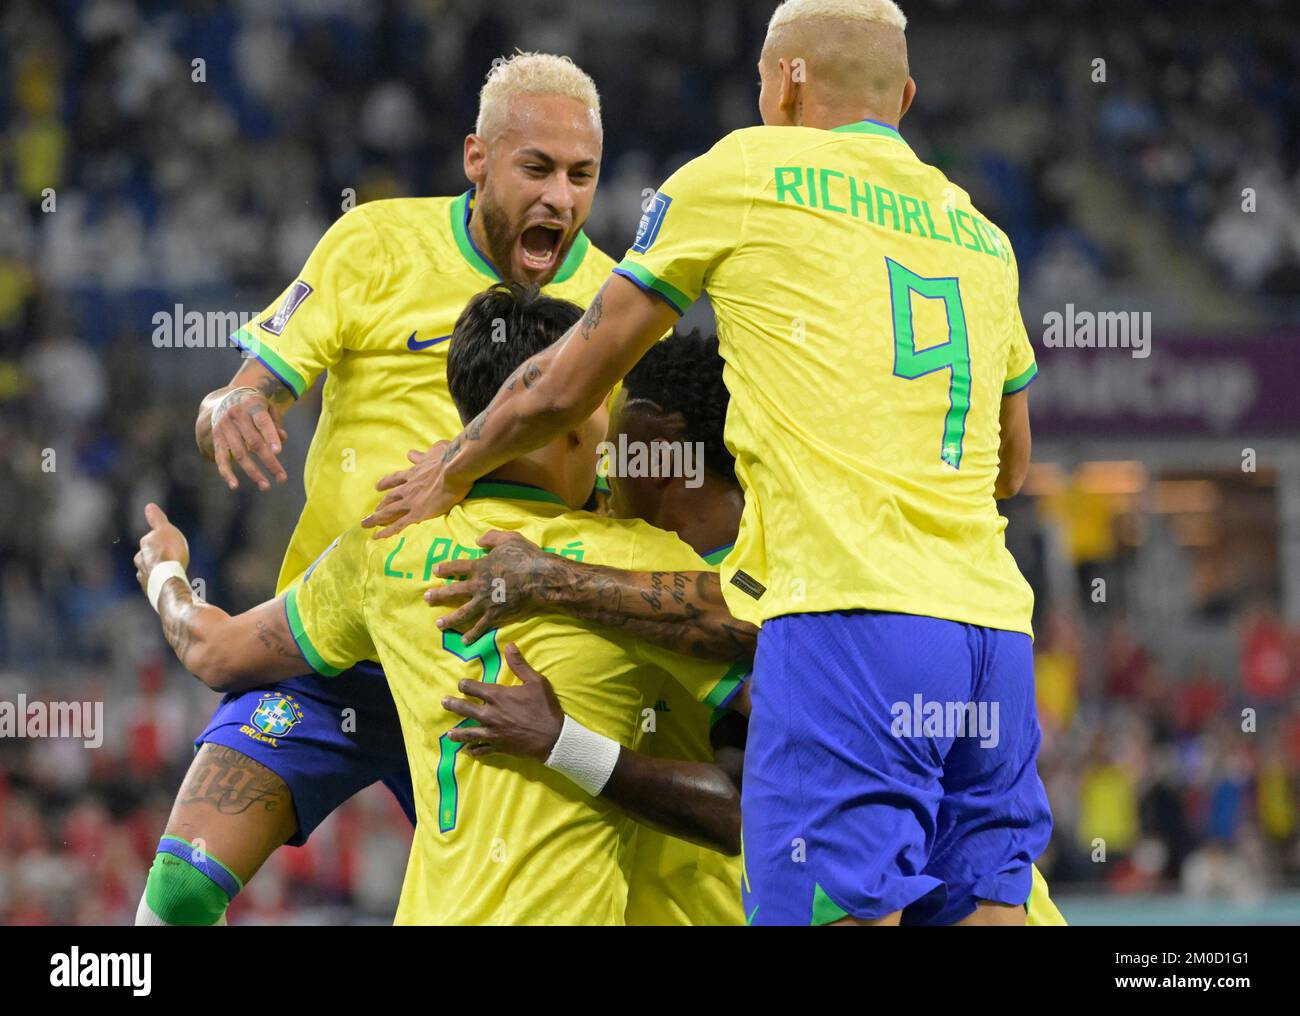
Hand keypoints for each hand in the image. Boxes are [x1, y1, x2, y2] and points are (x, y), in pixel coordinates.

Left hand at [133, 503, 189, 593]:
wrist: (168, 581)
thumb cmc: (169, 554)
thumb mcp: (165, 530)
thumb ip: (156, 519)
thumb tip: (149, 506)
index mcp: (144, 547)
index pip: (149, 540)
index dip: (159, 540)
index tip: (167, 541)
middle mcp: (140, 562)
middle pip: (146, 557)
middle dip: (154, 557)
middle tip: (168, 556)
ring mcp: (144, 577)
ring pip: (149, 571)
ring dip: (156, 571)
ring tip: (168, 572)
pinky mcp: (150, 590)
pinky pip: (154, 584)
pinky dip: (159, 582)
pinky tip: (167, 583)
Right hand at [210, 386, 287, 490]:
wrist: (224, 399)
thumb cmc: (255, 406)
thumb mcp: (267, 407)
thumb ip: (275, 422)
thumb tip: (283, 439)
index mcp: (251, 404)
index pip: (262, 421)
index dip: (270, 435)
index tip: (278, 452)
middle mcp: (235, 415)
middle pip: (253, 442)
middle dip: (269, 461)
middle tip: (282, 478)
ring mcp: (223, 427)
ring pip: (239, 453)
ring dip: (253, 472)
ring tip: (266, 486)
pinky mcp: (216, 438)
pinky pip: (220, 457)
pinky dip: (226, 472)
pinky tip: (234, 485)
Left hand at [361, 440, 470, 537]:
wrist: (453, 470)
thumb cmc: (447, 458)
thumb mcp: (433, 451)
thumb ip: (422, 455)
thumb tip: (412, 453)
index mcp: (413, 473)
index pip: (396, 479)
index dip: (386, 483)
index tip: (377, 487)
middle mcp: (408, 488)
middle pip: (389, 498)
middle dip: (380, 505)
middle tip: (372, 512)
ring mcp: (411, 501)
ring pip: (389, 512)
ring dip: (376, 518)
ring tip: (367, 524)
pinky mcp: (417, 513)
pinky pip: (399, 524)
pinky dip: (387, 531)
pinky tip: (378, 536)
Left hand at [423, 531, 567, 642]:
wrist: (539, 579)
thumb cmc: (526, 557)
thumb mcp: (509, 539)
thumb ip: (492, 538)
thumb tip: (477, 540)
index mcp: (480, 567)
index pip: (457, 567)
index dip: (446, 568)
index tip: (435, 570)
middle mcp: (478, 586)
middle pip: (453, 591)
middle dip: (438, 594)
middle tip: (426, 598)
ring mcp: (486, 602)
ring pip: (463, 612)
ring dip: (450, 619)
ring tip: (439, 624)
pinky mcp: (496, 615)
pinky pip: (481, 626)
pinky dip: (472, 634)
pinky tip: (465, 640)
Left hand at [442, 644, 564, 760]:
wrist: (552, 737)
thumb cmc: (544, 707)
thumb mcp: (536, 681)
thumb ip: (519, 665)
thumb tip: (509, 645)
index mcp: (497, 696)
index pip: (473, 688)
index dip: (465, 685)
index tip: (461, 684)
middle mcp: (490, 714)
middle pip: (465, 709)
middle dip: (453, 704)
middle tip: (444, 702)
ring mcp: (492, 732)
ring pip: (468, 732)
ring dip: (457, 733)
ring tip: (449, 734)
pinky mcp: (498, 746)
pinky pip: (481, 749)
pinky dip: (474, 750)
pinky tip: (468, 751)